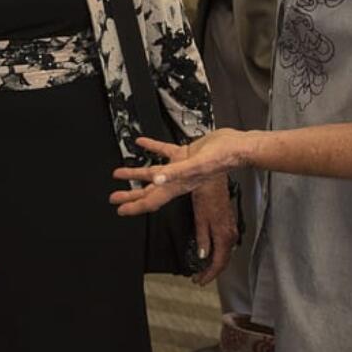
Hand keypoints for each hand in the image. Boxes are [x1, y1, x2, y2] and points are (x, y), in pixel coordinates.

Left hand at [110, 130, 248, 214]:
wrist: (237, 147)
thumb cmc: (221, 158)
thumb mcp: (196, 165)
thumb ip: (175, 173)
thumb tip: (156, 179)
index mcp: (178, 186)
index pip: (152, 200)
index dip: (135, 206)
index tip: (120, 210)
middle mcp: (177, 179)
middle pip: (149, 191)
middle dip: (131, 195)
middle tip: (113, 197)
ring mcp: (180, 167)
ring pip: (153, 172)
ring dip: (136, 173)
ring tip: (119, 172)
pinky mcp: (185, 153)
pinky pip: (164, 150)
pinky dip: (151, 147)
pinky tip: (141, 142)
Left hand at [188, 175, 238, 286]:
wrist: (213, 176)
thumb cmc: (206, 193)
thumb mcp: (200, 218)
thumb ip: (202, 238)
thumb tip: (202, 255)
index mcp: (224, 235)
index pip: (219, 263)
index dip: (209, 275)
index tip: (199, 280)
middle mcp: (230, 233)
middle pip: (223, 260)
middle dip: (211, 271)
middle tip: (199, 277)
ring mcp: (230, 228)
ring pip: (224, 252)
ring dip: (214, 262)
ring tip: (202, 268)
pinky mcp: (228, 222)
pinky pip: (224, 243)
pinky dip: (216, 251)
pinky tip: (208, 251)